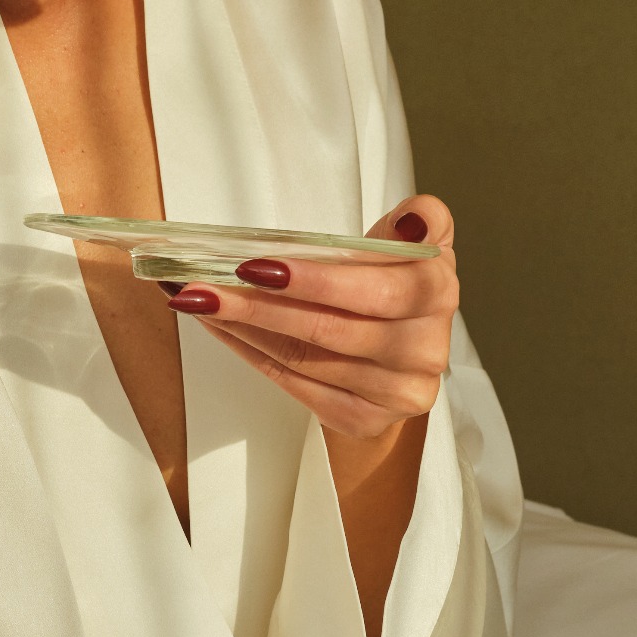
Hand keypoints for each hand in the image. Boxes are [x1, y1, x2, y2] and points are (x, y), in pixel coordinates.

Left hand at [164, 197, 457, 443]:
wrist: (401, 352)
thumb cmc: (394, 284)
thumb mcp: (410, 243)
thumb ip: (417, 220)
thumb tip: (413, 218)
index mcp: (437, 292)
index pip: (376, 289)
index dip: (315, 280)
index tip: (256, 266)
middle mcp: (426, 349)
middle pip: (331, 330)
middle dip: (260, 306)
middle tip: (204, 287)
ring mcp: (398, 391)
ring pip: (305, 359)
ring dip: (244, 329)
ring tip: (200, 303)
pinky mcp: (366, 418)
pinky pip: (297, 386)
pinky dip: (252, 355)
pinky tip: (223, 330)